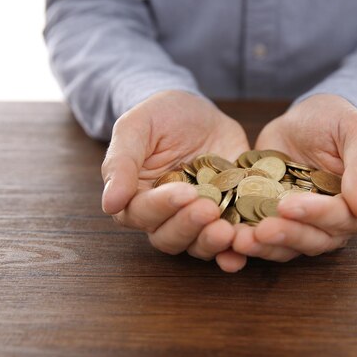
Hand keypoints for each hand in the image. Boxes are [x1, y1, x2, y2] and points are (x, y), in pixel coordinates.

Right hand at [101, 90, 249, 271]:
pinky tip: (247, 243)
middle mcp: (166, 216)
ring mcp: (198, 219)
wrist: (197, 110)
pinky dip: (238, 246)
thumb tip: (110, 204)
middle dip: (190, 226)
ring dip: (213, 243)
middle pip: (170, 237)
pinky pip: (231, 239)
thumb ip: (121, 163)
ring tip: (230, 231)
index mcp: (136, 198)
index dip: (163, 206)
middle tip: (209, 210)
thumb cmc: (159, 116)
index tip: (184, 192)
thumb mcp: (135, 127)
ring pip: (199, 245)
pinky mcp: (228, 215)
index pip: (143, 213)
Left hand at [233, 94, 356, 261]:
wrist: (303, 118)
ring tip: (240, 239)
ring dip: (266, 247)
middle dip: (288, 235)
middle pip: (316, 239)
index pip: (344, 218)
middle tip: (261, 229)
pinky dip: (250, 242)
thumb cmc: (335, 120)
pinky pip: (266, 240)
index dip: (317, 214)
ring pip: (290, 247)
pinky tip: (230, 237)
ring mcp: (306, 226)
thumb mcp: (356, 130)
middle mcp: (337, 223)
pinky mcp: (279, 223)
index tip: (289, 205)